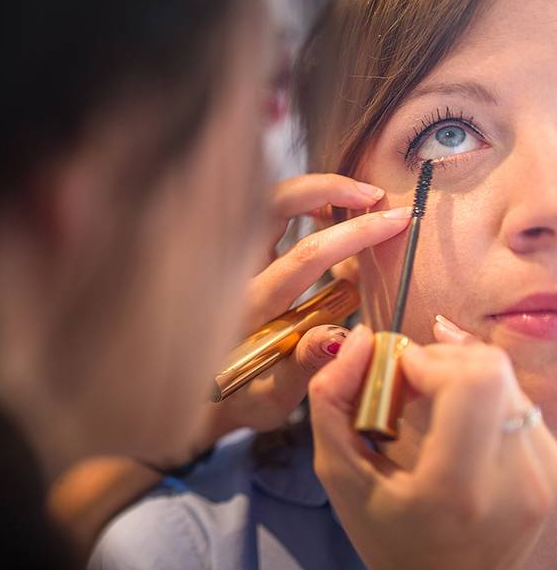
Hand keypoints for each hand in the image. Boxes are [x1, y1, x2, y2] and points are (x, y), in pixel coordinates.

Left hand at [199, 173, 410, 437]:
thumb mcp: (270, 399)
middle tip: (373, 194)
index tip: (395, 220)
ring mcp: (225, 258)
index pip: (304, 256)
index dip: (353, 233)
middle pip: (272, 204)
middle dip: (326, 188)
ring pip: (263, 201)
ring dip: (310, 191)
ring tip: (354, 201)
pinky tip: (324, 216)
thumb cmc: (237, 398)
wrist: (191, 392)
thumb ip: (305, 366)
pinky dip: (295, 204)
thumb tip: (342, 337)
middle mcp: (231, 273)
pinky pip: (260, 212)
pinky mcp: (226, 252)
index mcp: (247, 309)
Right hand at [309, 324, 556, 569]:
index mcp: (457, 487)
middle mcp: (515, 482)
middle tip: (407, 385)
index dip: (427, 360)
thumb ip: (332, 399)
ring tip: (428, 407)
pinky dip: (482, 396)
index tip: (394, 377)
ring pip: (507, 379)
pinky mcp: (552, 471)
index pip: (473, 380)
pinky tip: (454, 420)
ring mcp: (542, 478)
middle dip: (441, 360)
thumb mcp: (338, 473)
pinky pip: (518, 402)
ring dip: (461, 376)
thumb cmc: (386, 534)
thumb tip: (362, 337)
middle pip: (492, 370)